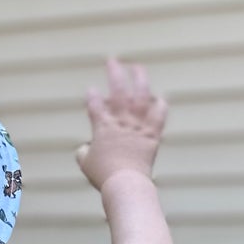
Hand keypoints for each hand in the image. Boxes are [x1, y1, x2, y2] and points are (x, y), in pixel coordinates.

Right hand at [75, 57, 167, 191]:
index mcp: (102, 126)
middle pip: (117, 89)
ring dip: (139, 78)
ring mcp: (137, 125)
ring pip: (140, 95)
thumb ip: (83, 152)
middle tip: (112, 61)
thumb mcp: (85, 163)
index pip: (94, 103)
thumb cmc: (104, 174)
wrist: (125, 182)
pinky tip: (159, 98)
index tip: (92, 90)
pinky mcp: (152, 133)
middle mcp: (120, 120)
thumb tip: (85, 149)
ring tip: (137, 67)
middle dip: (114, 72)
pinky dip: (160, 105)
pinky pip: (159, 114)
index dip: (92, 95)